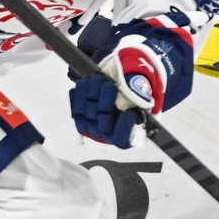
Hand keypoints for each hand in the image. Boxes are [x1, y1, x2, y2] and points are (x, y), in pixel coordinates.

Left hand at [69, 23, 194, 148]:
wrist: (120, 80)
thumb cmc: (134, 86)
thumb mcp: (142, 87)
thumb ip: (140, 92)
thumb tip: (138, 96)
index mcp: (128, 132)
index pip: (123, 139)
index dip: (124, 128)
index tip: (129, 113)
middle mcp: (110, 133)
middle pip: (103, 125)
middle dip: (105, 104)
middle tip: (109, 86)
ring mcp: (93, 127)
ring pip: (87, 116)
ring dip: (91, 95)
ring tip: (98, 80)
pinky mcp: (81, 117)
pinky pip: (76, 109)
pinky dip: (79, 95)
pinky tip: (86, 83)